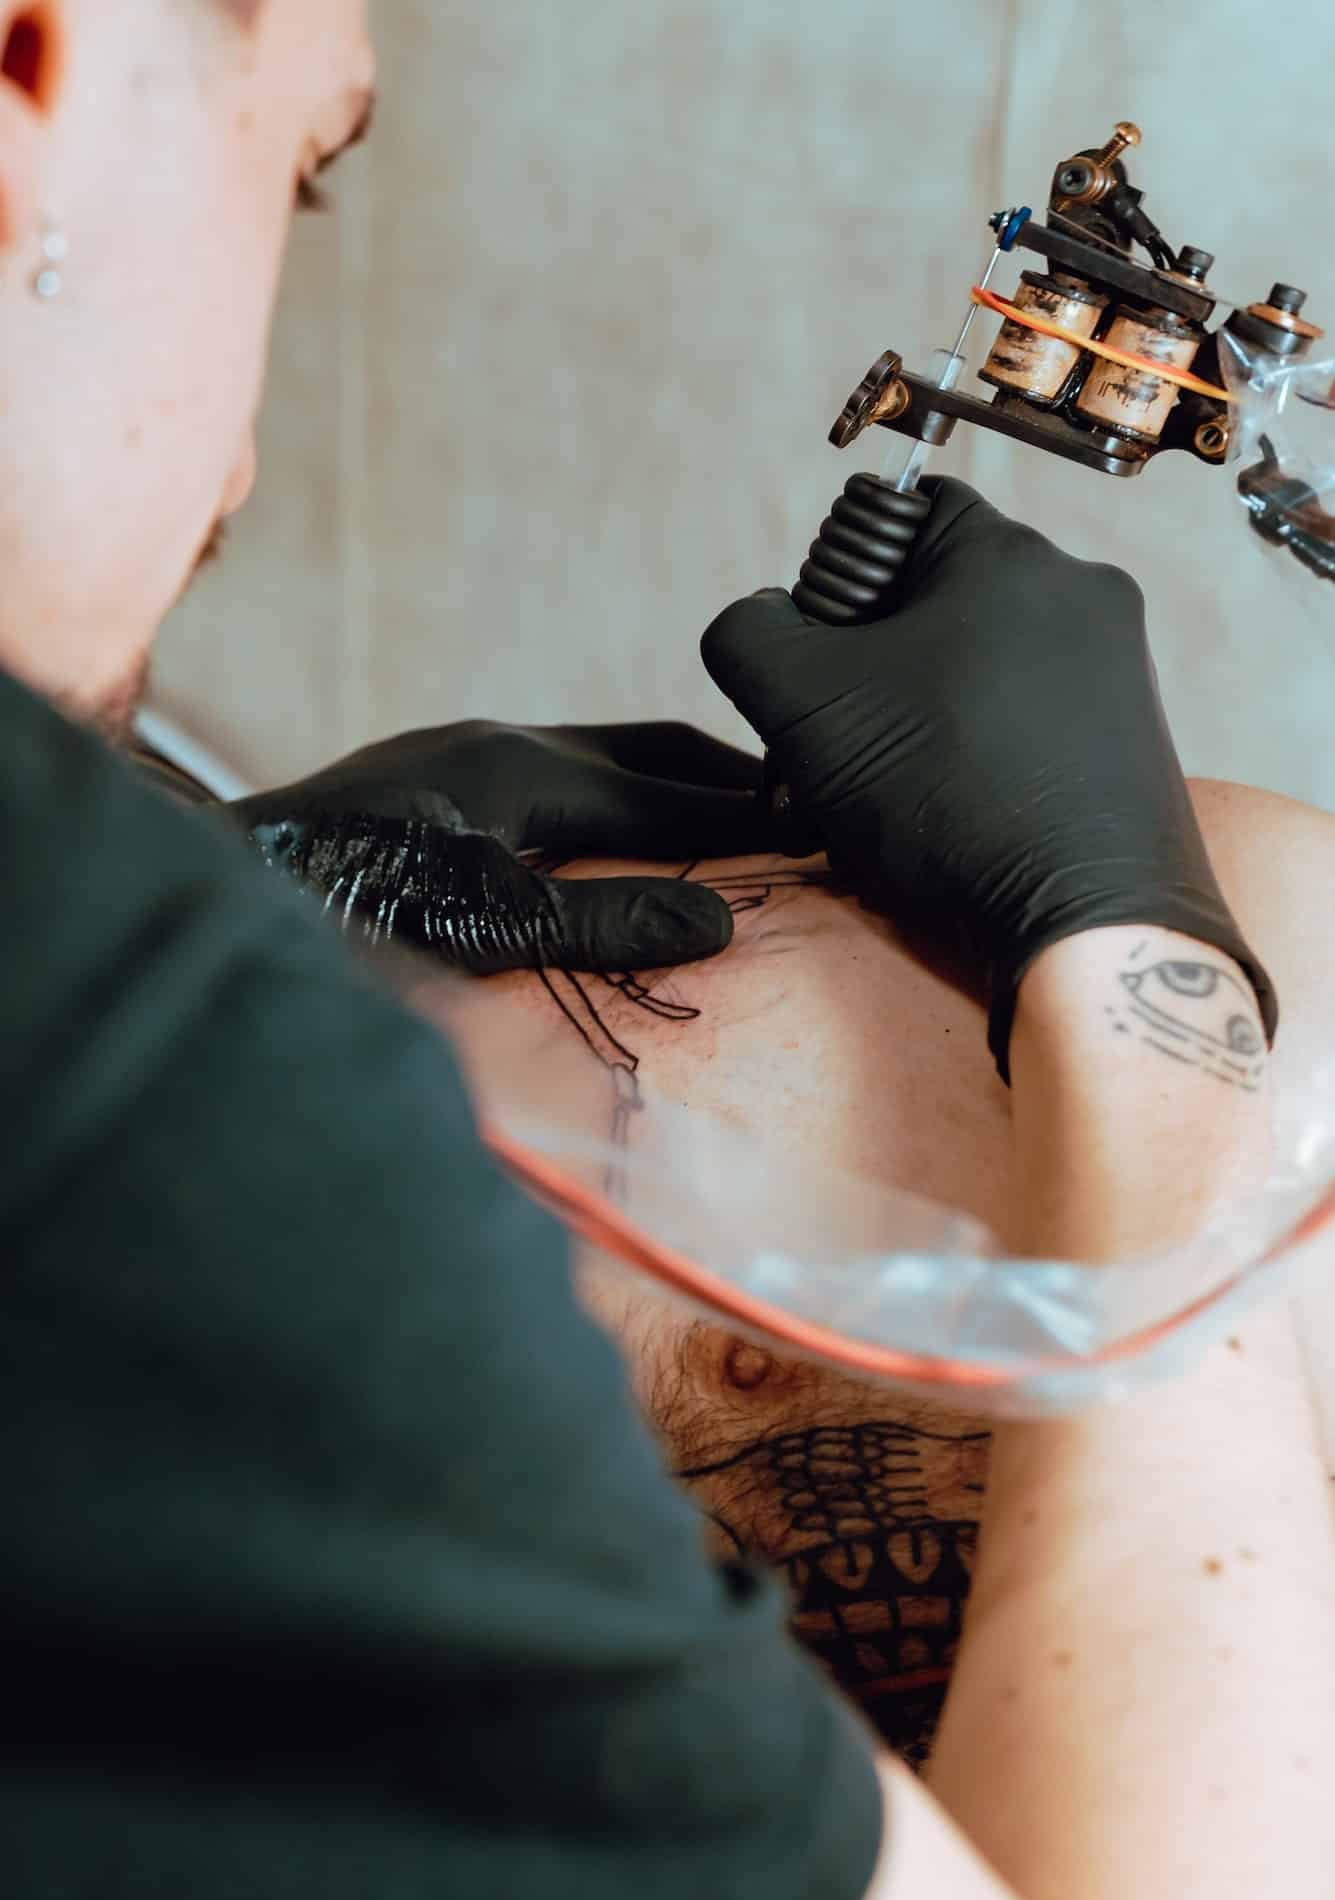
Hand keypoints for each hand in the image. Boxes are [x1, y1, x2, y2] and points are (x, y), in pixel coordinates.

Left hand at [226, 719, 772, 973]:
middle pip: (644, 749)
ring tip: (723, 818)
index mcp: (520, 767)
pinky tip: (608, 832)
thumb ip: (600, 928)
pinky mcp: (427, 775)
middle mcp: (496, 740)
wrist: (212, 877)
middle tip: (796, 810)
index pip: (669, 796)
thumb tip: (721, 927)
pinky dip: (609, 797)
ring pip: (595, 756)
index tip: (827, 832)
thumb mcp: (478, 929)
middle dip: (725, 778)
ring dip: (664, 784)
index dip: (751, 820)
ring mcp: (457, 751)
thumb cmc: (339, 908)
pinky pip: (551, 772)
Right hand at [701, 476, 1275, 1078]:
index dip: (843, 578)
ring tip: (895, 793)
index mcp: (1010, 555)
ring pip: (985, 664)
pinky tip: (956, 816)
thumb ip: (747, 634)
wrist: (1085, 920)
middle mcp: (1082, 594)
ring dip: (925, 715)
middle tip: (846, 740)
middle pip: (944, 597)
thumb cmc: (947, 797)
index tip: (825, 657)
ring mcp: (1119, 669)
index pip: (904, 511)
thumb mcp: (800, 704)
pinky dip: (982, 754)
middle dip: (880, 662)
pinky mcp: (1134, 739)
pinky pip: (1032, 720)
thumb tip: (759, 619)